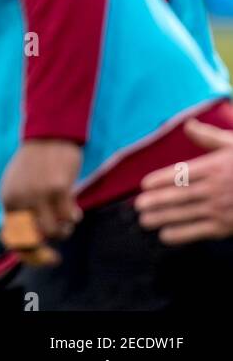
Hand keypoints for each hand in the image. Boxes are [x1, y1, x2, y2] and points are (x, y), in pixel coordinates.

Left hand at [0, 139, 82, 244]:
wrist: (48, 134)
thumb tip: (21, 237)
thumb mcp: (16, 184)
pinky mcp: (58, 188)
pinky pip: (69, 217)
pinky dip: (74, 217)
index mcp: (7, 198)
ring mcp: (38, 194)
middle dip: (49, 246)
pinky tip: (74, 208)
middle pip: (35, 239)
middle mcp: (19, 198)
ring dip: (64, 230)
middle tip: (59, 244)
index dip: (29, 253)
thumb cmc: (35, 162)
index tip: (46, 257)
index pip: (13, 237)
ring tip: (67, 219)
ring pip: (54, 231)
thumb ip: (18, 207)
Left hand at [136, 119, 232, 244]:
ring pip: (186, 214)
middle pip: (179, 195)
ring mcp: (222, 209)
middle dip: (156, 201)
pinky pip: (200, 231)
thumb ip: (210, 137)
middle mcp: (216, 188)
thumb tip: (188, 125)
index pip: (181, 173)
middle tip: (137, 206)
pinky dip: (181, 235)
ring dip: (162, 218)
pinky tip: (165, 236)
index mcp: (215, 167)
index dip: (160, 179)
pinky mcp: (228, 227)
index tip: (144, 184)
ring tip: (144, 221)